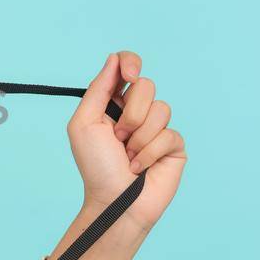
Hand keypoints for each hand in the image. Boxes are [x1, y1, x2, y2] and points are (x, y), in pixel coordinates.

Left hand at [67, 50, 186, 232]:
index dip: (131, 63)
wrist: (114, 201)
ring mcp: (158, 127)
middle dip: (130, 114)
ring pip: (161, 109)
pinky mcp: (174, 145)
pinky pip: (169, 134)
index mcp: (114, 102)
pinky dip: (149, 153)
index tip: (128, 75)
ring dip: (139, 138)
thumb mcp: (84, 124)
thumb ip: (99, 89)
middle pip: (146, 85)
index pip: (128, 66)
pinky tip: (141, 167)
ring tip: (129, 156)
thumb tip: (114, 58)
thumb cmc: (96, 166)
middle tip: (118, 138)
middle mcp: (138, 111)